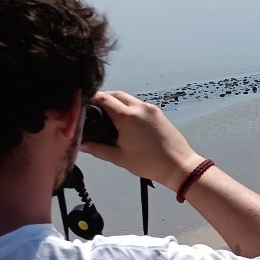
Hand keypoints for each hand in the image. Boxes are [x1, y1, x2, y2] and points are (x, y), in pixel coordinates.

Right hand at [79, 91, 204, 191]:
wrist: (178, 165)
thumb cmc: (148, 163)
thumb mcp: (119, 157)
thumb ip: (97, 148)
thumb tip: (80, 143)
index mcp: (127, 116)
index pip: (103, 99)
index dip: (90, 98)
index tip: (80, 103)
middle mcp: (139, 107)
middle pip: (116, 94)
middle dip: (103, 98)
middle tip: (91, 108)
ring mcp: (151, 108)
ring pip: (128, 98)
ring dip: (116, 102)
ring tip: (105, 115)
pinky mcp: (158, 113)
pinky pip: (139, 104)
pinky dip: (128, 107)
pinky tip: (123, 119)